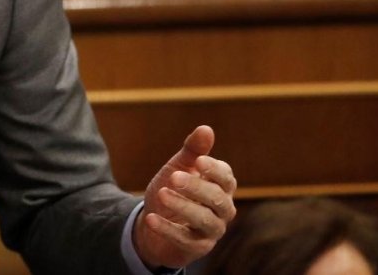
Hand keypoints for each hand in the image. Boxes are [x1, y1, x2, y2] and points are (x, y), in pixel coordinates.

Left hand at [134, 125, 236, 268]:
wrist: (155, 220)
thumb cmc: (172, 189)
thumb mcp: (178, 167)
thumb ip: (192, 150)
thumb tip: (206, 129)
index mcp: (221, 187)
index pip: (226, 178)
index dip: (214, 170)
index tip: (199, 161)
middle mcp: (223, 209)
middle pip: (217, 199)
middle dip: (196, 187)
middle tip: (173, 177)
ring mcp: (212, 230)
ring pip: (205, 220)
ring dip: (183, 207)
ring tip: (161, 194)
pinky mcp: (197, 247)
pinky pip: (185, 240)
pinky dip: (167, 229)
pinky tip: (151, 218)